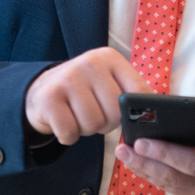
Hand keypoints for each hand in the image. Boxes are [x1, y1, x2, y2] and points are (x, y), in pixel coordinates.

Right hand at [24, 47, 148, 145]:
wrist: (39, 91)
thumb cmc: (83, 92)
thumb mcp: (107, 81)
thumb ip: (131, 92)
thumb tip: (155, 113)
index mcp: (109, 58)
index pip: (138, 91)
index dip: (135, 112)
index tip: (127, 116)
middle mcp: (89, 63)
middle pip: (115, 113)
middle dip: (106, 123)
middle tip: (94, 114)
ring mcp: (67, 79)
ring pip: (93, 124)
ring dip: (86, 129)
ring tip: (77, 115)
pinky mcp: (48, 99)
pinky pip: (70, 133)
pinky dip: (68, 135)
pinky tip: (64, 121)